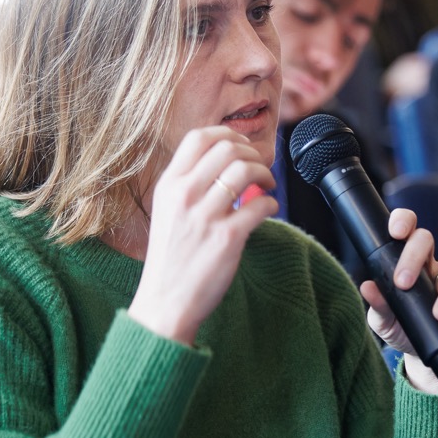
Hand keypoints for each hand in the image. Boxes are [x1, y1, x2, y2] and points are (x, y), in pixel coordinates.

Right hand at [128, 127, 277, 344]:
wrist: (165, 302)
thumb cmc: (171, 258)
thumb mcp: (166, 212)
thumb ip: (188, 185)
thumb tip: (224, 162)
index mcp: (168, 186)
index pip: (199, 138)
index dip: (228, 134)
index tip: (242, 147)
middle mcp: (184, 196)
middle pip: (228, 148)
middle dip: (252, 154)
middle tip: (260, 169)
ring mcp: (205, 217)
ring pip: (245, 170)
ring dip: (265, 174)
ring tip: (267, 186)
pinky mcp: (227, 238)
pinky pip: (260, 205)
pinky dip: (272, 202)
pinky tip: (268, 210)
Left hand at [360, 207, 437, 394]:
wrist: (426, 352)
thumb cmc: (402, 328)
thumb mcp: (384, 321)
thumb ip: (378, 305)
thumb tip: (367, 287)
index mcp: (403, 260)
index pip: (404, 230)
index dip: (402, 222)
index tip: (396, 233)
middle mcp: (429, 261)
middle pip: (425, 240)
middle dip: (414, 258)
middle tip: (404, 283)